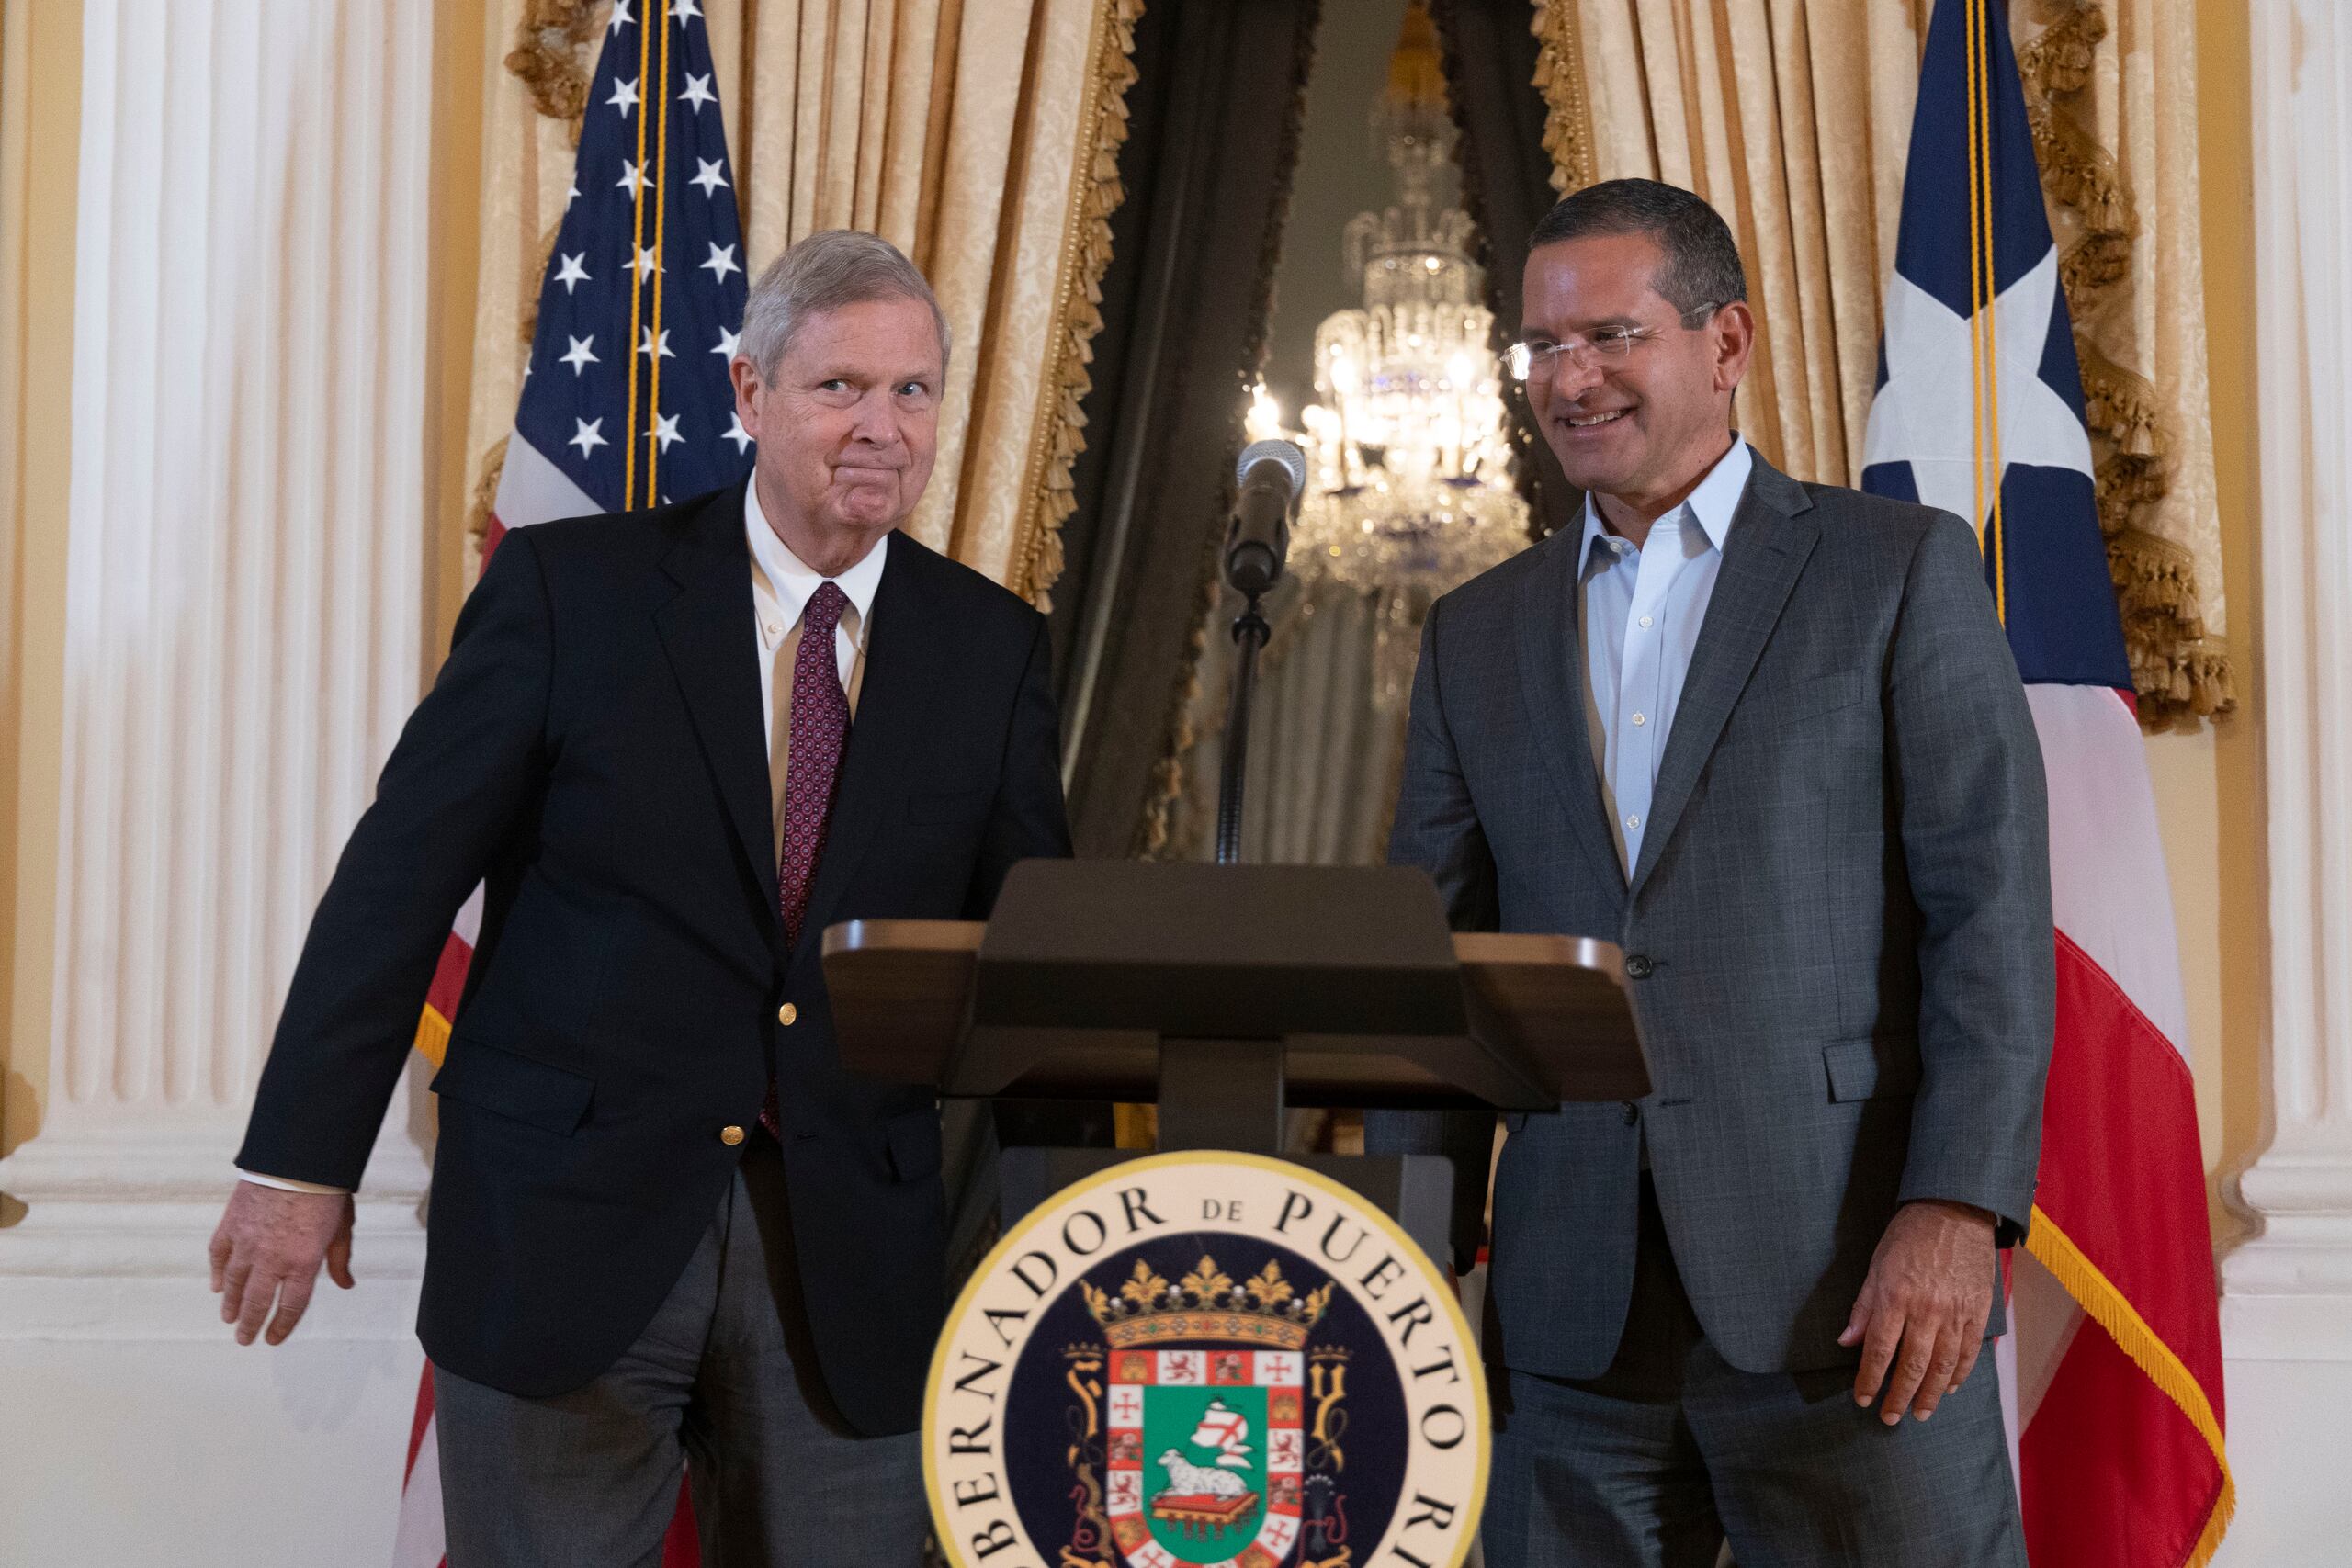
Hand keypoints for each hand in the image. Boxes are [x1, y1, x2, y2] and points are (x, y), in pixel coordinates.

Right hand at [208, 1183, 354, 1344]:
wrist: (298, 1159)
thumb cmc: (325, 1192)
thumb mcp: (342, 1229)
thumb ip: (339, 1260)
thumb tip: (346, 1284)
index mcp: (302, 1263)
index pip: (290, 1306)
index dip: (281, 1326)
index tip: (272, 1338)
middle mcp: (272, 1259)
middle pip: (256, 1302)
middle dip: (249, 1324)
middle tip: (244, 1339)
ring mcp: (247, 1244)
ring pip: (234, 1283)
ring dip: (231, 1304)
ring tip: (229, 1318)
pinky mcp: (231, 1226)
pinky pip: (220, 1256)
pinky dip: (218, 1273)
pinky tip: (218, 1286)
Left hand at [1838, 1199, 1995, 1424]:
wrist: (1955, 1211)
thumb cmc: (1909, 1235)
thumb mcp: (1877, 1264)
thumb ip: (1864, 1306)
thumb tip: (1847, 1341)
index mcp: (1896, 1297)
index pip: (1880, 1350)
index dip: (1870, 1379)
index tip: (1863, 1399)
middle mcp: (1927, 1310)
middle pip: (1912, 1366)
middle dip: (1898, 1396)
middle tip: (1890, 1418)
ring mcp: (1956, 1313)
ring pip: (1943, 1367)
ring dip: (1929, 1395)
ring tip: (1919, 1413)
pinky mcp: (1979, 1311)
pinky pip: (1969, 1353)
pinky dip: (1959, 1375)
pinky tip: (1949, 1389)